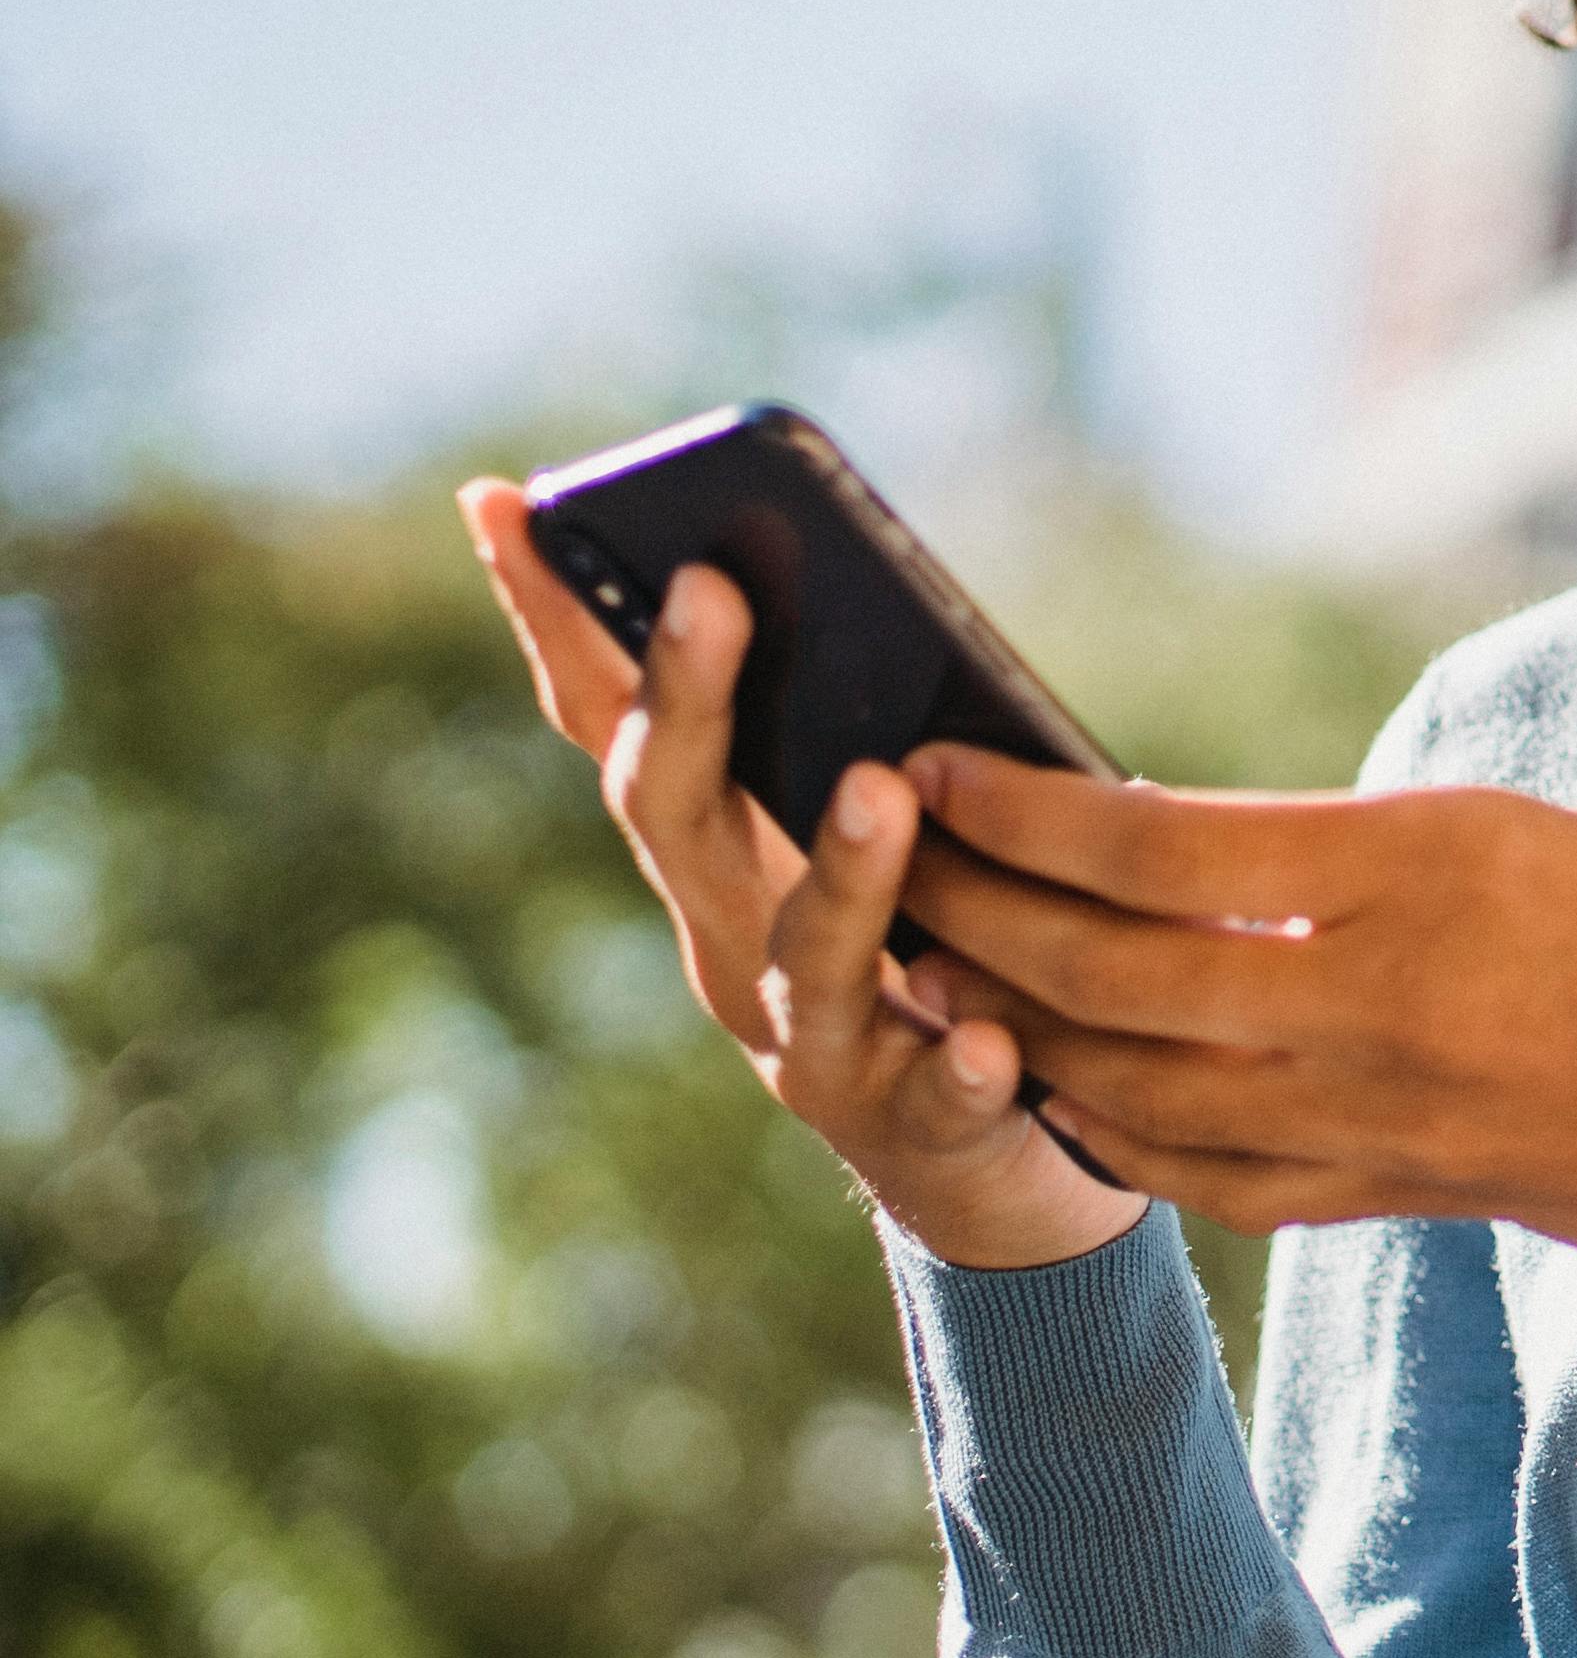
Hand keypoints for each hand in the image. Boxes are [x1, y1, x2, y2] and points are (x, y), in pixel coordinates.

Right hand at [456, 479, 1147, 1273]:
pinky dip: (958, 1064)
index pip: (609, 722)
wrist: (974, 1157)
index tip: (506, 500)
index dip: (550, 620)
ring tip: (874, 790)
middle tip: (710, 589)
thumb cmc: (922, 945)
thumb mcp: (867, 822)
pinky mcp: (916, 1123)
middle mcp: (727, 941)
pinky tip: (989, 1040)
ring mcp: (814, 1040)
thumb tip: (810, 566)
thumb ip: (842, 719)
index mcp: (712, 854)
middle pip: (677, 819)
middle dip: (685, 702)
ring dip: (838, 870)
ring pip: (808, 954)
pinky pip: (935, 1092)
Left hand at [887, 755, 1576, 1303]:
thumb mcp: (1569, 832)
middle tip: (868, 842)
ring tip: (923, 953)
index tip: (927, 753)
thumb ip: (1394, 853)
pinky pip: (1195, 1173)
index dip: (1015, 807)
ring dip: (1001, 1019)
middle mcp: (1378, 1005)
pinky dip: (1098, 1124)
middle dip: (961, 905)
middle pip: (1097, 969)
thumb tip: (1234, 857)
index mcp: (1433, 872)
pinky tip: (1052, 1081)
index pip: (1153, 843)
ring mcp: (1380, 1121)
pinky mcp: (1399, 1198)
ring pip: (1116, 1080)